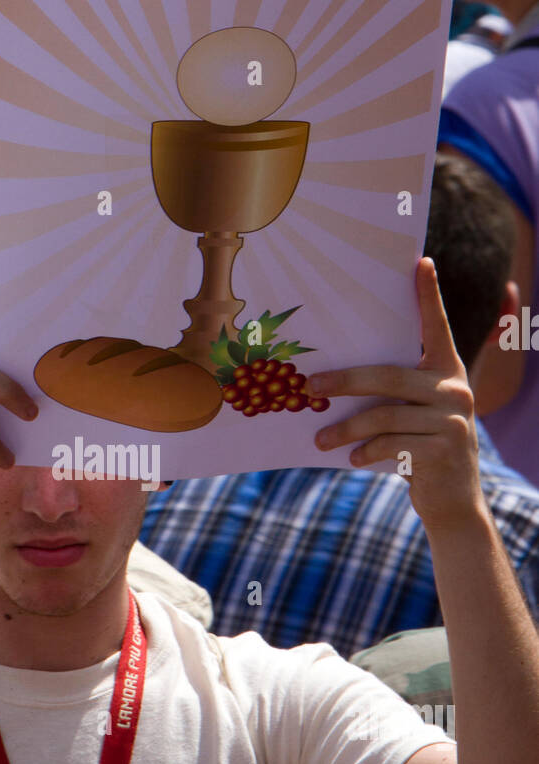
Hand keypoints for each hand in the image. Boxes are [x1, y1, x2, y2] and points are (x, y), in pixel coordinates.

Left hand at [310, 258, 483, 531]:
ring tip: (320, 438)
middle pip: (388, 376)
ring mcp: (453, 420)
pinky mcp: (443, 450)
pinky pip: (391, 444)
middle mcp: (455, 389)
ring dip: (345, 428)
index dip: (429, 295)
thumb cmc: (421, 449)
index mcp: (447, 371)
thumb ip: (392, 394)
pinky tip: (351, 459)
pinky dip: (366, 452)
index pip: (438, 326)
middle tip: (309, 386)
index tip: (421, 262)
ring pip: (383, 416)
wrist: (454, 502)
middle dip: (343, 381)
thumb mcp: (414, 415)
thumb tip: (330, 380)